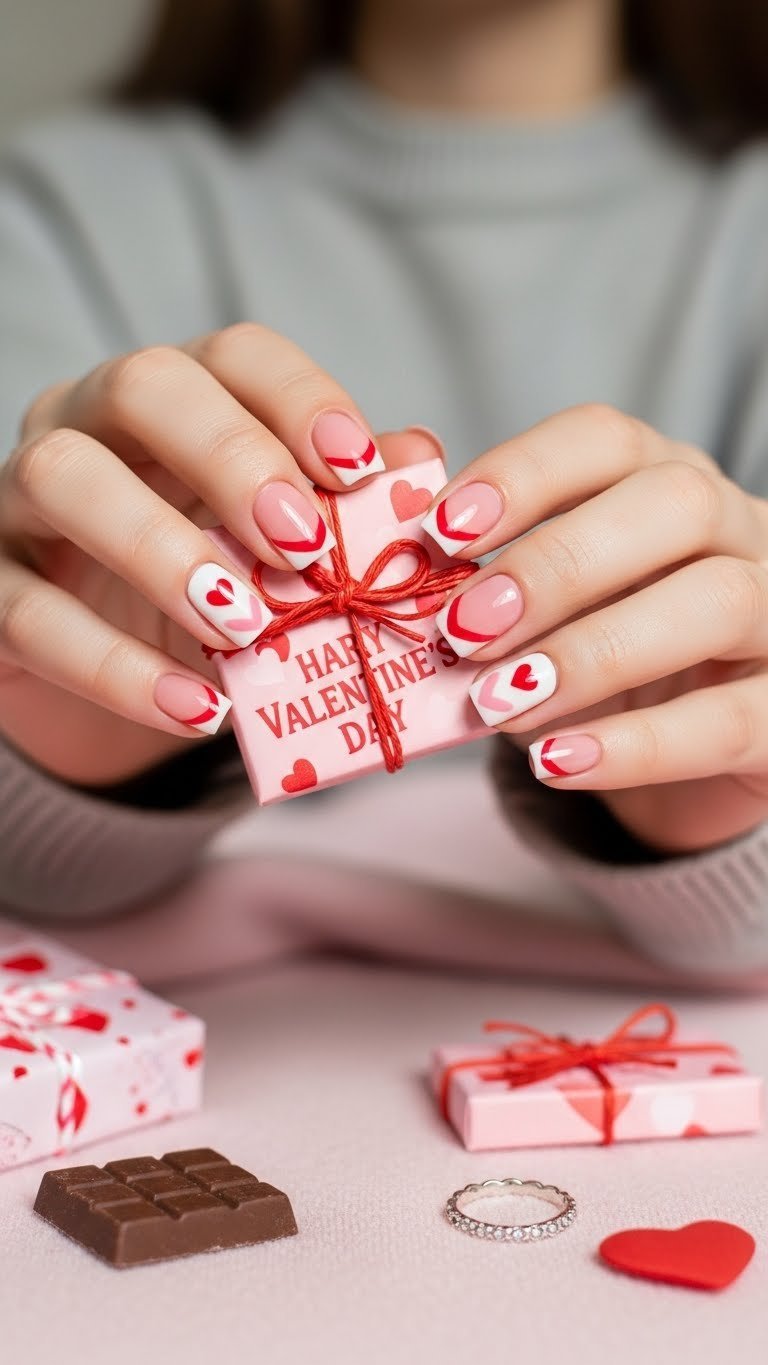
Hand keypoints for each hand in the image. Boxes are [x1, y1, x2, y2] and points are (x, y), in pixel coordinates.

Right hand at [0, 325, 427, 785]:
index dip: (298, 400)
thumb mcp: (271, 553)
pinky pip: (30, 615)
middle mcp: (87, 424)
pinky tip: (199, 711)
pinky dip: (117, 669)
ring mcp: (21, 500)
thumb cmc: (201, 589)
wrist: (100, 670)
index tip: (358, 468)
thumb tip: (422, 461)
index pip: (233, 356)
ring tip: (243, 627)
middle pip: (143, 385)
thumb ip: (342, 507)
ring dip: (163, 550)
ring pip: (63, 478)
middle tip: (303, 545)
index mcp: (174, 403)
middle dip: (232, 457)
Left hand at [426, 404, 767, 854]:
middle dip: (558, 563)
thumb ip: (474, 562)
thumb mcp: (540, 606)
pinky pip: (730, 722)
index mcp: (664, 485)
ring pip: (715, 602)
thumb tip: (387, 504)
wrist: (686, 757)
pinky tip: (555, 761)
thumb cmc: (598, 660)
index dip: (524, 474)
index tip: (440, 529)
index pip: (608, 441)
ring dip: (593, 651)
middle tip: (463, 628)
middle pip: (674, 505)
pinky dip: (635, 746)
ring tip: (499, 702)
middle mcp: (737, 532)